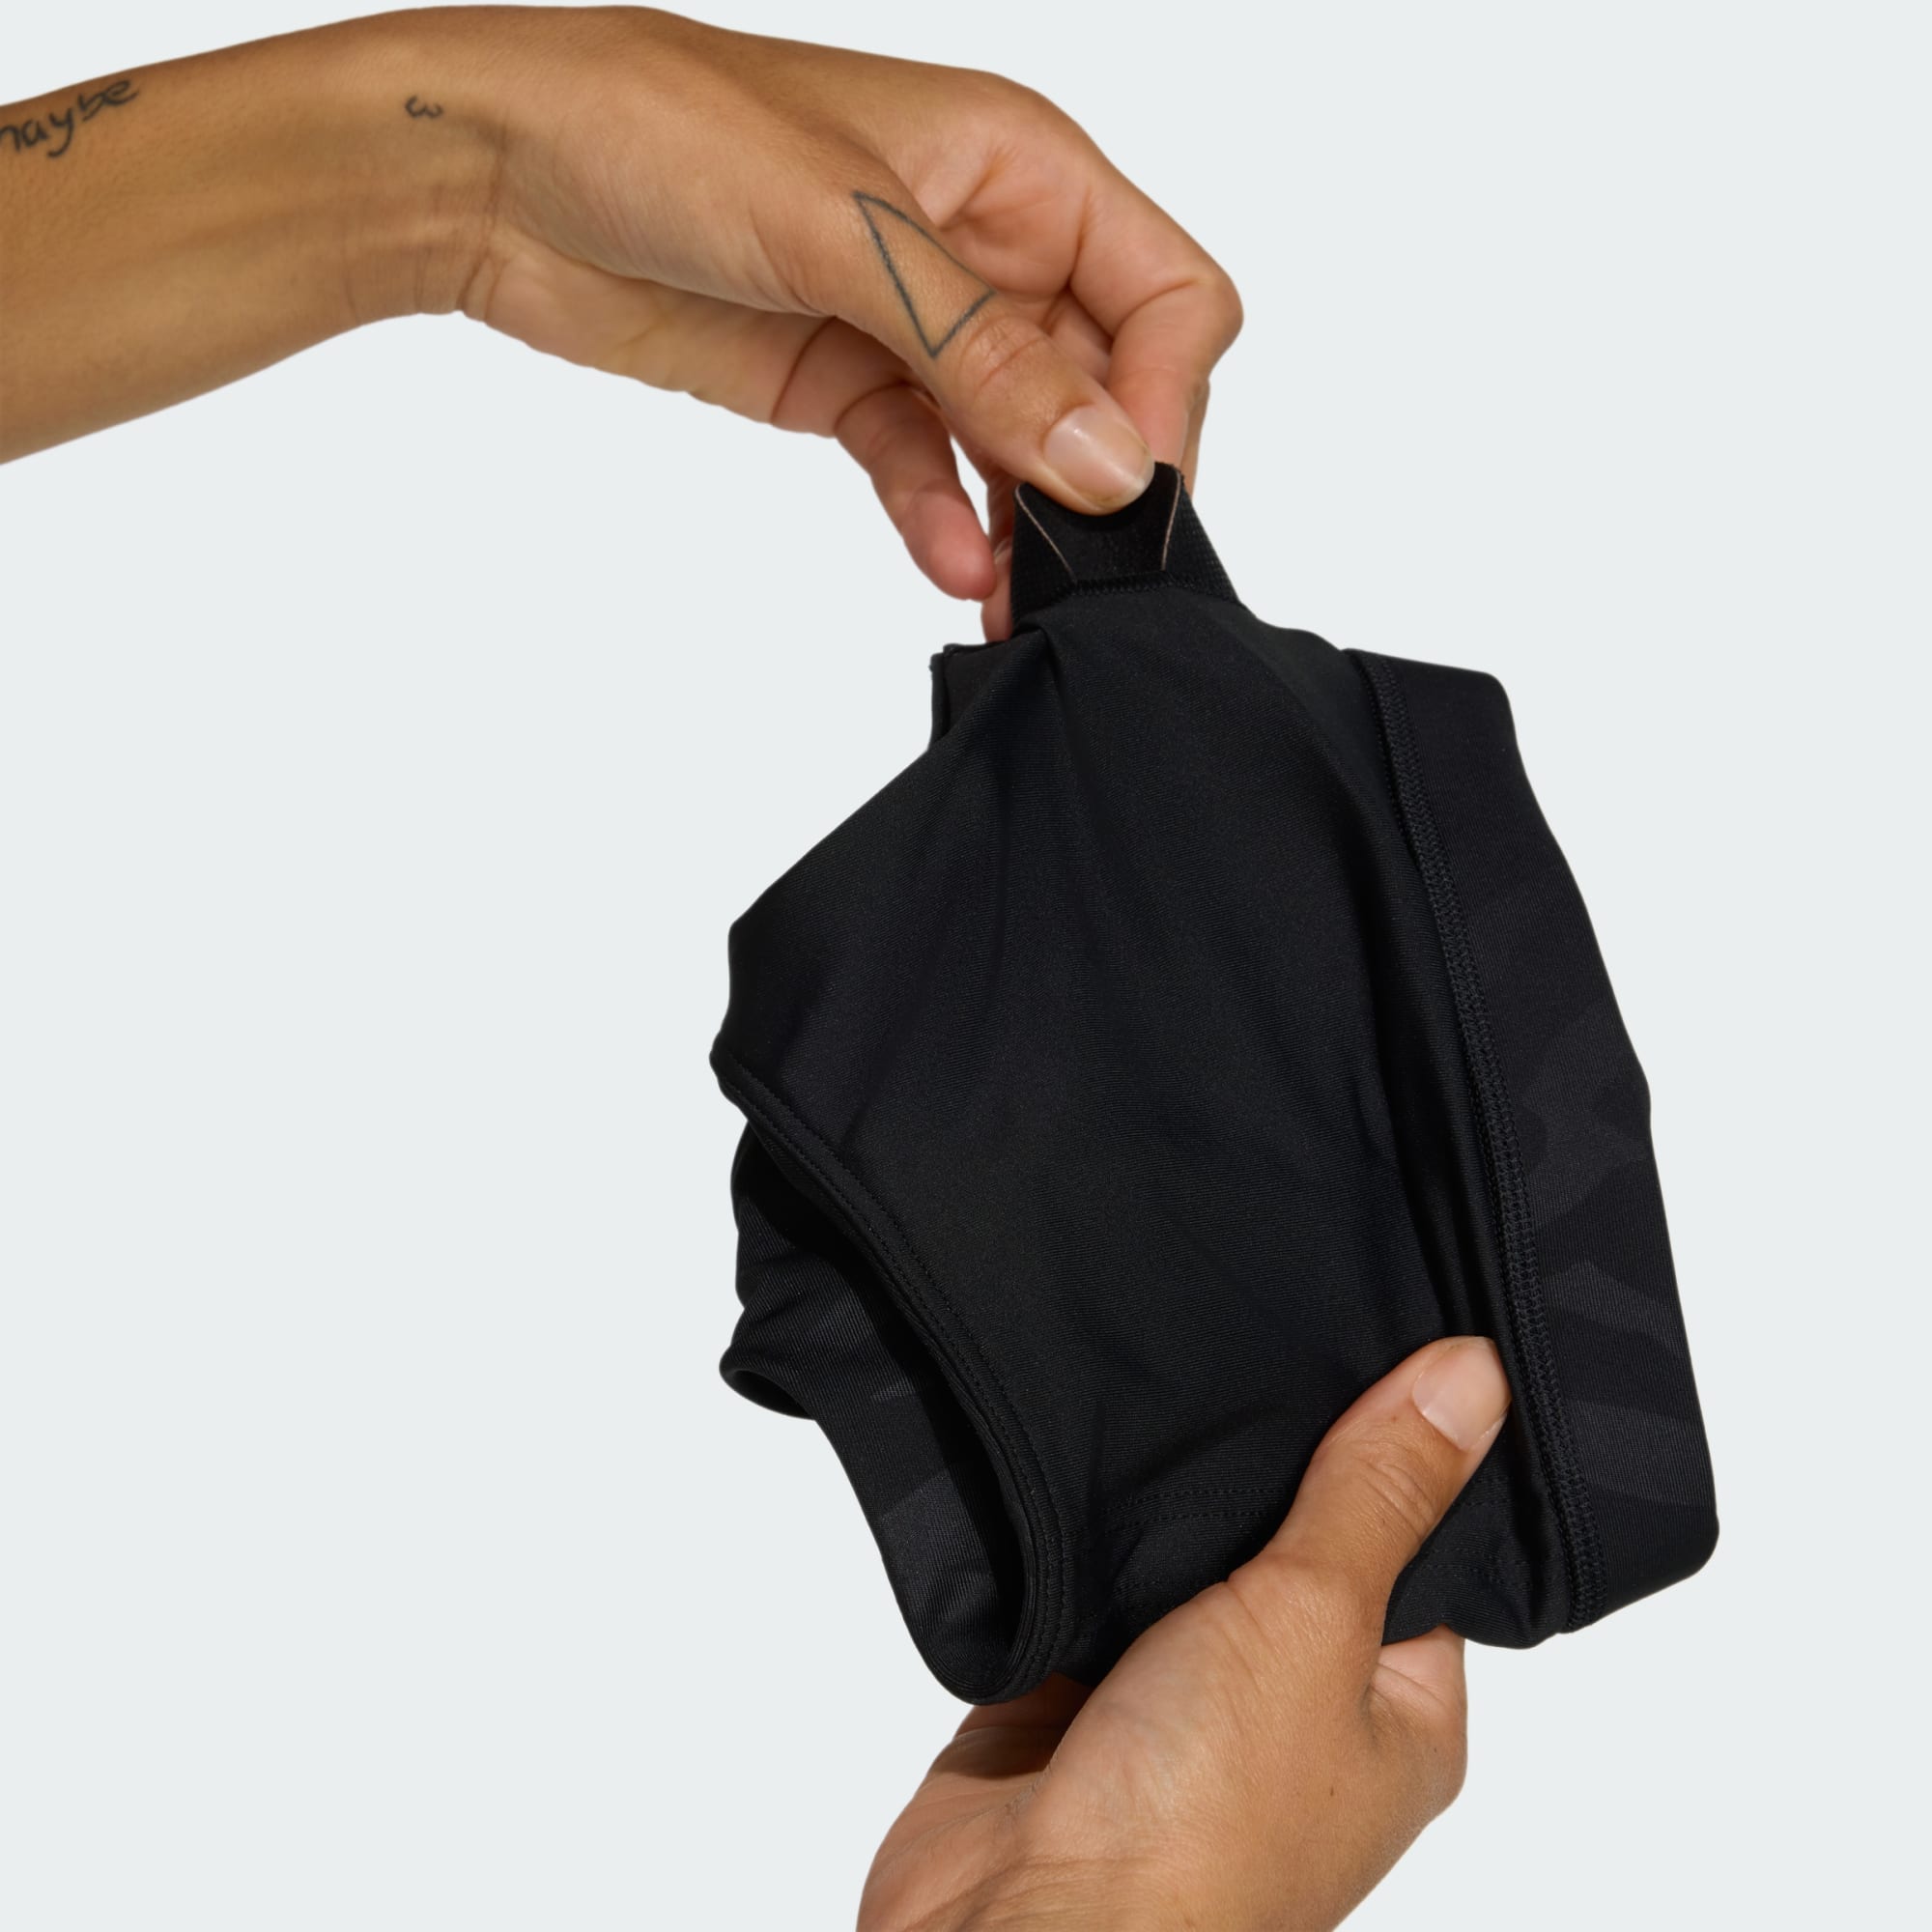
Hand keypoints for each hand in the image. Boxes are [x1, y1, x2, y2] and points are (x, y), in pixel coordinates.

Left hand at [0, 9, 1241, 639]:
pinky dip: (943, 519)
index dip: (1165, 398)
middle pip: (1103, 385)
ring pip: (1019, 446)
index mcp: (1021, 168)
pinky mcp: (849, 387)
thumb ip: (985, 355)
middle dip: (1092, 485)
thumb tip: (1109, 461)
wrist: (496, 174)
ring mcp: (918, 326)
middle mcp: (987, 247)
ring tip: (1008, 603)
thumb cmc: (659, 128)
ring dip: (1021, 527)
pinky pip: (929, 469)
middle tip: (1071, 576)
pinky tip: (947, 567)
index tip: (1121, 487)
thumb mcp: (845, 234)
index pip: (1166, 296)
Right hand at [861, 1338, 1511, 1931]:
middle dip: (1259, 1464)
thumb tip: (1473, 1377)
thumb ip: (1376, 1495)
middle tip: (1249, 1336)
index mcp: (1395, 1714)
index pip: (1418, 1548)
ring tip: (1157, 1385)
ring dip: (1158, 1504)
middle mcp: (1292, 1712)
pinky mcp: (1077, 1695)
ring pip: (1181, 1558)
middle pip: (1290, 1541)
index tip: (1375, 1341)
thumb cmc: (1199, 1835)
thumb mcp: (1314, 1622)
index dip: (1395, 1448)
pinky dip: (1077, 1537)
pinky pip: (1087, 1584)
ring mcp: (1180, 1705)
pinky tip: (1075, 1461)